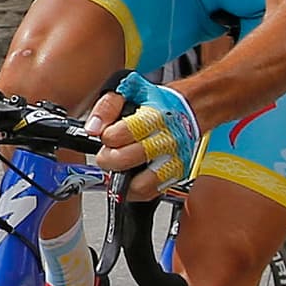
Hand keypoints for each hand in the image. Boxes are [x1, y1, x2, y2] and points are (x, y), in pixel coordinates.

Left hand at [91, 75, 204, 198]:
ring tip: (118, 168)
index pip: (121, 134)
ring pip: (140, 184)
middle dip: (109, 159)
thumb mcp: (130, 92)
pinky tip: (130, 177)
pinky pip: (150, 193)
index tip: (107, 135)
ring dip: (122, 179)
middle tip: (108, 154)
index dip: (107, 137)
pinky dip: (135, 190)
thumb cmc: (160, 102)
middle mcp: (167, 141)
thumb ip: (107, 107)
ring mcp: (174, 160)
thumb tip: (93, 128)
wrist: (192, 108)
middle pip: (126, 160)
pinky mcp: (177, 175)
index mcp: (155, 117)